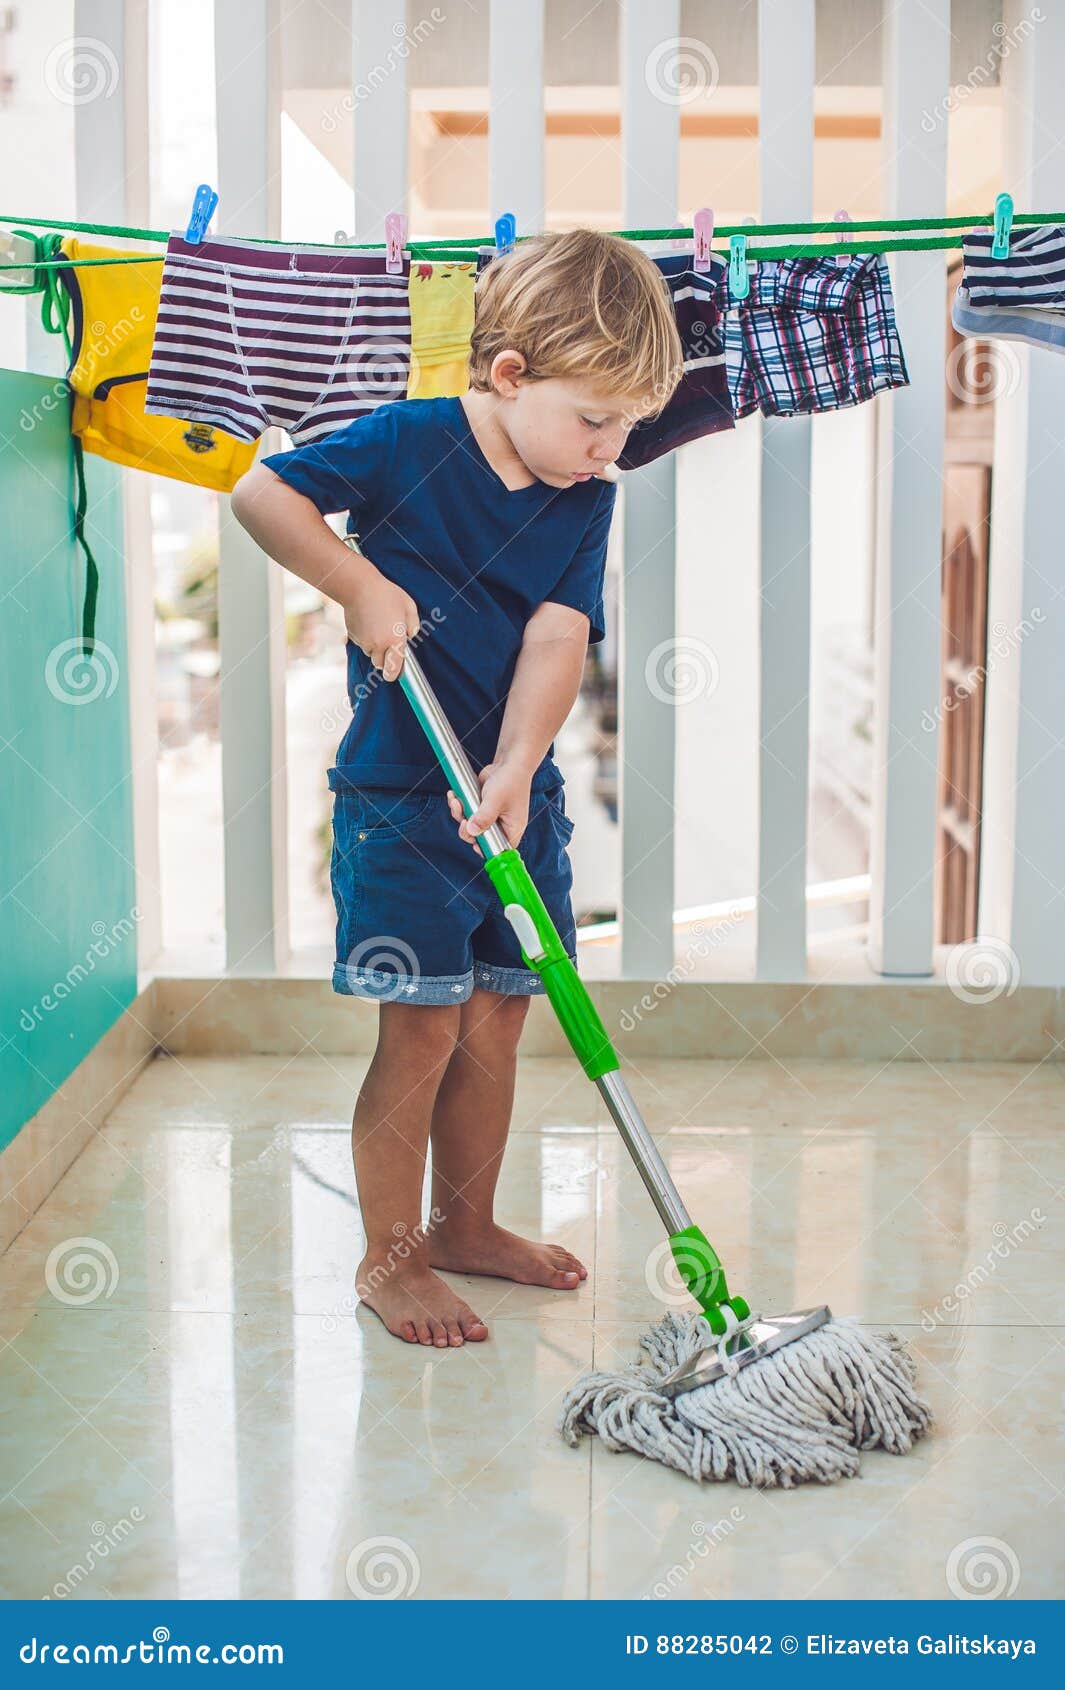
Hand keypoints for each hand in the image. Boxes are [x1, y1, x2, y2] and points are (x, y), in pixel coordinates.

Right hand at [342, 565, 420, 680]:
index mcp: (395, 639)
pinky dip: (366, 639)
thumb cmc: (386, 594)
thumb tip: (411, 636)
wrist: (358, 587)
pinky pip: (362, 645)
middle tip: (390, 643)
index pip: (393, 670)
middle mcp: (378, 645)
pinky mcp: (354, 637)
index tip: (396, 674)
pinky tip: (369, 623)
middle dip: (386, 659)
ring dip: (375, 648)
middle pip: (381, 665)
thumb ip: (414, 624)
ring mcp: (364, 642)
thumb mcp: (408, 606)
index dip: (395, 674)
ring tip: (379, 628)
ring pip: (371, 654)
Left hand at [446, 761, 531, 853]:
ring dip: (459, 814)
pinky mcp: (481, 807)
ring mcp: (490, 817)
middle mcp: (502, 826)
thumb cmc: (510, 780)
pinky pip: (467, 812)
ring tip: (455, 800)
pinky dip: (459, 805)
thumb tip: (471, 831)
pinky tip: (454, 795)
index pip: (499, 850)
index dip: (485, 849)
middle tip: (463, 819)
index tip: (474, 843)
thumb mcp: (496, 800)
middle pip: (479, 839)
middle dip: (466, 829)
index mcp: (512, 829)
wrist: (509, 761)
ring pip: (469, 825)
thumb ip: (484, 817)